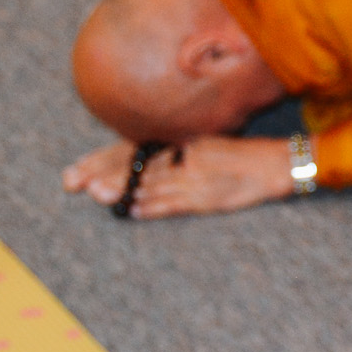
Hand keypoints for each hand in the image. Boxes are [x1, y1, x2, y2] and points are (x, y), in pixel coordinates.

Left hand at [62, 136, 296, 218]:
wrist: (277, 163)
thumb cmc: (242, 156)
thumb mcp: (205, 145)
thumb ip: (175, 154)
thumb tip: (142, 167)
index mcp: (180, 141)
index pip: (133, 148)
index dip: (103, 159)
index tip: (77, 169)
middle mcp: (183, 156)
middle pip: (136, 163)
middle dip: (104, 173)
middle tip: (74, 183)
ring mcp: (195, 176)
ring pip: (152, 182)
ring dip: (123, 190)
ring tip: (97, 196)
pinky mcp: (208, 195)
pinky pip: (177, 202)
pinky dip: (155, 207)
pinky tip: (136, 210)